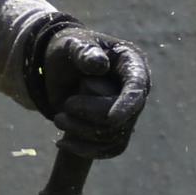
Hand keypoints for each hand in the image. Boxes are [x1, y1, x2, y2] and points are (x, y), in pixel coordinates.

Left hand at [30, 24, 151, 158]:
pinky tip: (62, 143)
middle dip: (89, 115)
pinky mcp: (116, 129)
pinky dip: (85, 149)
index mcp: (132, 64)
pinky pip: (109, 149)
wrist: (61, 67)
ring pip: (113, 137)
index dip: (127, 104)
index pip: (136, 88)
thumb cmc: (69, 50)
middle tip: (64, 106)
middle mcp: (136, 90)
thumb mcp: (72, 45)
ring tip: (58, 119)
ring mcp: (128, 112)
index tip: (112, 118)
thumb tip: (100, 64)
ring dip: (81, 132)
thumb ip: (84, 52)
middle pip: (121, 117)